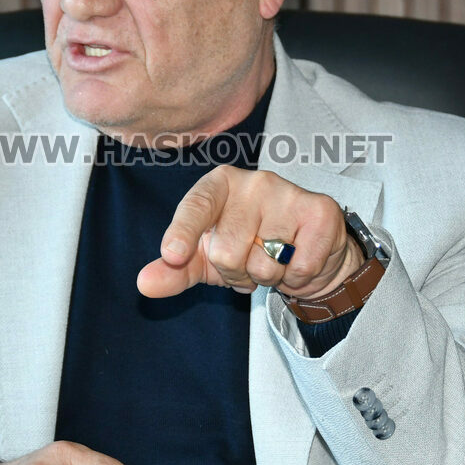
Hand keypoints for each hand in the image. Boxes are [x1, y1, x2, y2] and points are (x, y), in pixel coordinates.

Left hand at [137, 166, 364, 299]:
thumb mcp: (205, 260)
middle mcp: (253, 181)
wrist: (306, 252)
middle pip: (228, 251)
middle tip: (249, 262)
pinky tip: (298, 260)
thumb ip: (175, 270)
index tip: (172, 253)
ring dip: (268, 278)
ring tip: (274, 260)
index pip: (196, 206)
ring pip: (265, 264)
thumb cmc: (247, 248)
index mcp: (218, 185)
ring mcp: (288, 193)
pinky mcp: (320, 211)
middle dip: (237, 274)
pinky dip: (297, 278)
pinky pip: (299, 267)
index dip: (182, 232)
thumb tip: (144, 283)